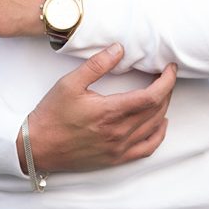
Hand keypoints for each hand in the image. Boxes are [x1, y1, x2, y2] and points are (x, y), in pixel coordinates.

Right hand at [17, 44, 176, 172]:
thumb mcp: (70, 83)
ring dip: (163, 108)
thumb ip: (97, 65)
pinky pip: (147, 148)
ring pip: (154, 127)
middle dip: (166, 90)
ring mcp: (119, 148)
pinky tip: (160, 123)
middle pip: (157, 110)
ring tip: (163, 92)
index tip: (170, 68)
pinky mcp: (116, 159)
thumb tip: (119, 49)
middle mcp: (118, 132)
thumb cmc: (52, 114)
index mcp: (109, 112)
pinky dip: (159, 134)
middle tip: (166, 75)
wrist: (38, 147)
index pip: (151, 97)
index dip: (166, 81)